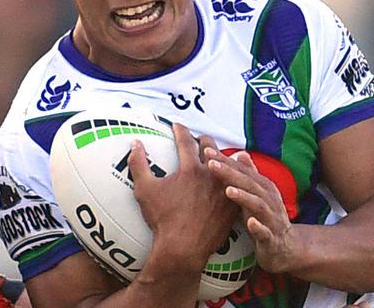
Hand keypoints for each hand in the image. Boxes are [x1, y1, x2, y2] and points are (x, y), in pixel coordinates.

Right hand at [128, 124, 239, 271]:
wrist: (184, 248)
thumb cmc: (162, 220)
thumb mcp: (144, 191)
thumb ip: (138, 164)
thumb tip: (135, 143)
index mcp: (190, 168)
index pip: (185, 141)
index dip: (180, 130)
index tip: (177, 125)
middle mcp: (210, 174)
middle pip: (210, 148)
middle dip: (204, 140)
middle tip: (200, 139)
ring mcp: (224, 189)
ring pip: (228, 164)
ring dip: (223, 157)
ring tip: (220, 156)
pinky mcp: (232, 204)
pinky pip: (238, 185)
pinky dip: (235, 177)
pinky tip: (234, 178)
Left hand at [205, 148, 291, 272]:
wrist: (286, 247)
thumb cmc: (265, 218)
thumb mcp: (257, 195)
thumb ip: (249, 176)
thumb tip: (241, 153)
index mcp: (263, 187)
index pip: (242, 171)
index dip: (225, 160)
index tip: (206, 150)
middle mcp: (269, 199)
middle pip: (248, 183)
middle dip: (230, 172)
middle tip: (211, 164)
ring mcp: (272, 218)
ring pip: (258, 205)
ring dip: (244, 197)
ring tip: (228, 190)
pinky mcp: (272, 238)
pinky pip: (266, 232)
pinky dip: (258, 227)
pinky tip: (249, 222)